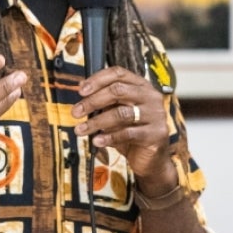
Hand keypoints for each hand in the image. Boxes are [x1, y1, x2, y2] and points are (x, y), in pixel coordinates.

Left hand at [72, 66, 174, 188]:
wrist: (152, 159)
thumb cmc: (133, 132)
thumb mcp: (116, 113)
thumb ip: (104, 100)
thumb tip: (81, 86)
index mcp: (142, 86)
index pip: (119, 73)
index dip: (98, 79)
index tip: (81, 91)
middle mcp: (151, 97)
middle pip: (118, 91)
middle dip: (93, 101)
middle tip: (76, 112)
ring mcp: (156, 115)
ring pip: (121, 113)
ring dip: (96, 122)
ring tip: (81, 130)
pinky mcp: (156, 134)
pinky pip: (128, 133)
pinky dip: (109, 137)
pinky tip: (97, 141)